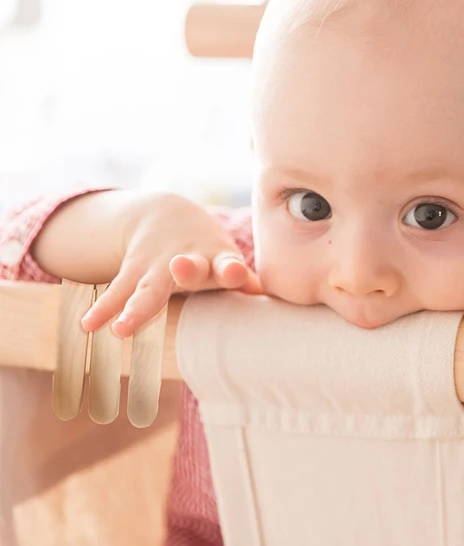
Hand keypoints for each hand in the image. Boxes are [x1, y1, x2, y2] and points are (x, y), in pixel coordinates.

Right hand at [80, 193, 261, 336]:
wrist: (166, 216)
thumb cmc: (210, 253)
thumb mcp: (228, 262)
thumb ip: (251, 283)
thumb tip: (296, 298)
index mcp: (218, 263)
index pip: (229, 266)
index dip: (234, 269)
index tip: (238, 273)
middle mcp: (188, 262)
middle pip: (187, 269)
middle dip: (186, 270)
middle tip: (181, 269)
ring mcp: (157, 267)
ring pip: (146, 288)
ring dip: (135, 306)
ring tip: (120, 329)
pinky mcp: (132, 272)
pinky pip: (117, 293)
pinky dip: (103, 309)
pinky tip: (86, 327)